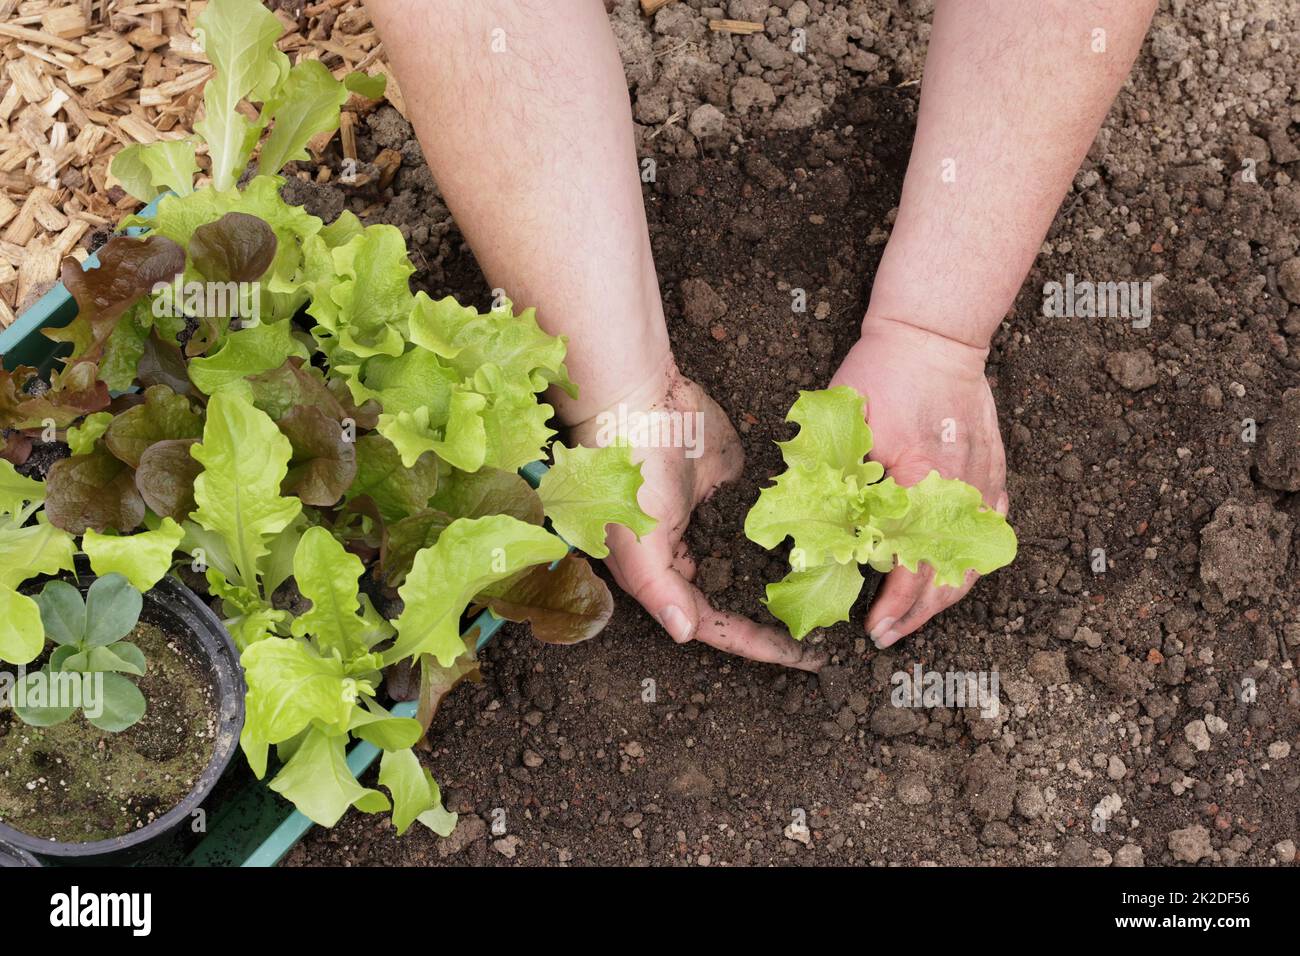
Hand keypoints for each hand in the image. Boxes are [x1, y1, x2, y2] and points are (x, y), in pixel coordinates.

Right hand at [568, 362, 823, 671]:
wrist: (643, 401)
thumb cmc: (629, 474)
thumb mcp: (638, 541)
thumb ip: (660, 590)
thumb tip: (685, 633)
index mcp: (663, 574)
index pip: (714, 623)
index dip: (755, 644)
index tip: (802, 658)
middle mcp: (691, 554)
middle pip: (740, 599)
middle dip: (778, 621)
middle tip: (829, 638)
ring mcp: (719, 522)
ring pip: (760, 565)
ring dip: (791, 584)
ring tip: (837, 603)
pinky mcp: (740, 491)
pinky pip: (772, 525)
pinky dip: (796, 540)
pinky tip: (829, 554)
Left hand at [830, 316, 1008, 648]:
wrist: (932, 337)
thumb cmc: (881, 377)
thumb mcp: (843, 431)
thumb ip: (830, 485)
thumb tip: (810, 539)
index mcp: (922, 484)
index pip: (913, 565)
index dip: (894, 606)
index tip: (872, 629)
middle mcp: (960, 492)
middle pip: (948, 575)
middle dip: (917, 614)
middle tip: (887, 635)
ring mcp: (984, 484)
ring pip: (975, 560)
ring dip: (945, 595)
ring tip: (916, 616)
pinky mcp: (995, 472)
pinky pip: (991, 532)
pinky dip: (973, 560)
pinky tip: (954, 575)